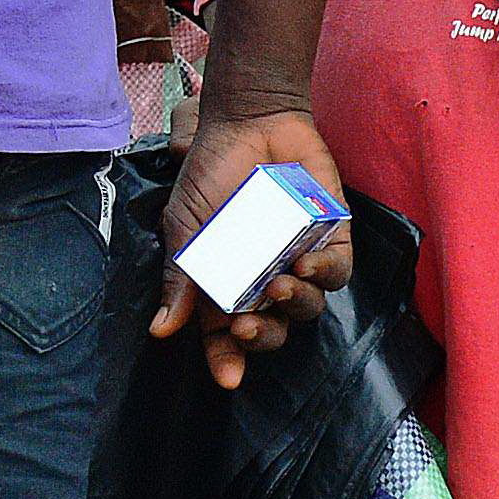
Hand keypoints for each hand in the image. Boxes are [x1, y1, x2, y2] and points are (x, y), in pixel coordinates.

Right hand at [149, 104, 352, 388]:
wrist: (251, 120)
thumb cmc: (212, 172)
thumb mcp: (184, 227)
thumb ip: (180, 278)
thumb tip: (161, 328)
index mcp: (228, 283)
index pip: (225, 335)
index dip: (226, 359)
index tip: (228, 378)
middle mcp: (265, 279)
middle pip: (273, 330)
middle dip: (262, 337)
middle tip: (246, 326)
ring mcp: (299, 260)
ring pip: (307, 306)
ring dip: (293, 304)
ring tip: (278, 285)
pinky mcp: (331, 239)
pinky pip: (337, 272)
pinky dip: (324, 275)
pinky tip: (305, 264)